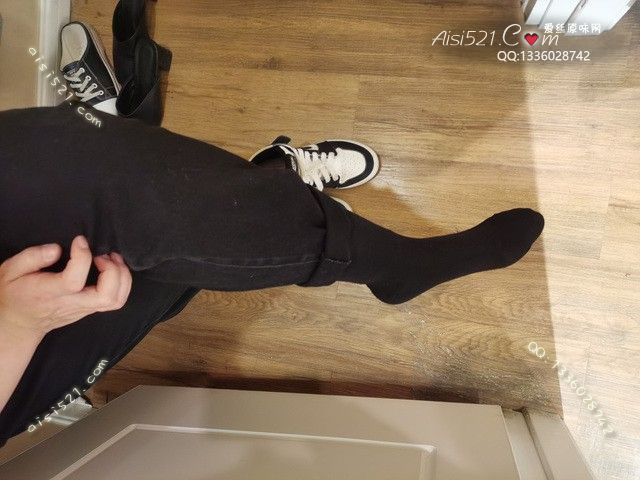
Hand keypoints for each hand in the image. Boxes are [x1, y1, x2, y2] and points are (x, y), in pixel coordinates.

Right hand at [0, 236, 131, 338]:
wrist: (17, 324)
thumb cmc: (13, 294)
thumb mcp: (10, 271)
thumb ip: (32, 257)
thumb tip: (56, 249)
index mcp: (49, 293)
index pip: (74, 280)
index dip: (82, 257)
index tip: (80, 241)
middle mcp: (71, 303)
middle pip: (106, 295)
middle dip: (113, 271)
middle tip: (102, 254)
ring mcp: (84, 309)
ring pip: (115, 300)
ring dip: (122, 277)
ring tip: (112, 259)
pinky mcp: (90, 310)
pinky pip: (115, 301)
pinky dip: (122, 284)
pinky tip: (113, 269)